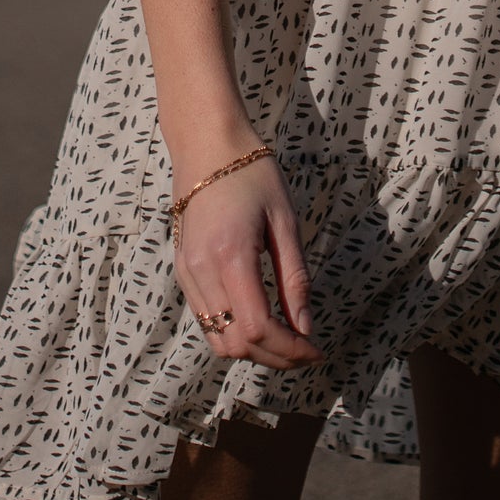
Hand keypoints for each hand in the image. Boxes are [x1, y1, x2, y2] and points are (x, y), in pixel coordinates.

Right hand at [171, 146, 324, 369]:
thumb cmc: (253, 174)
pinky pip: (206, 319)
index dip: (290, 350)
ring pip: (217, 339)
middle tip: (306, 349)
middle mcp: (201, 271)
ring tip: (286, 339)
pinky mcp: (183, 269)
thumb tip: (305, 328)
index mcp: (230, 256)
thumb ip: (295, 278)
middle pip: (236, 342)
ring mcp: (187, 272)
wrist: (207, 144)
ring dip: (254, 350)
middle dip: (275, 356)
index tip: (316, 350)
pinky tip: (261, 320)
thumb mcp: (285, 220)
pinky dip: (234, 332)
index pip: (258, 328)